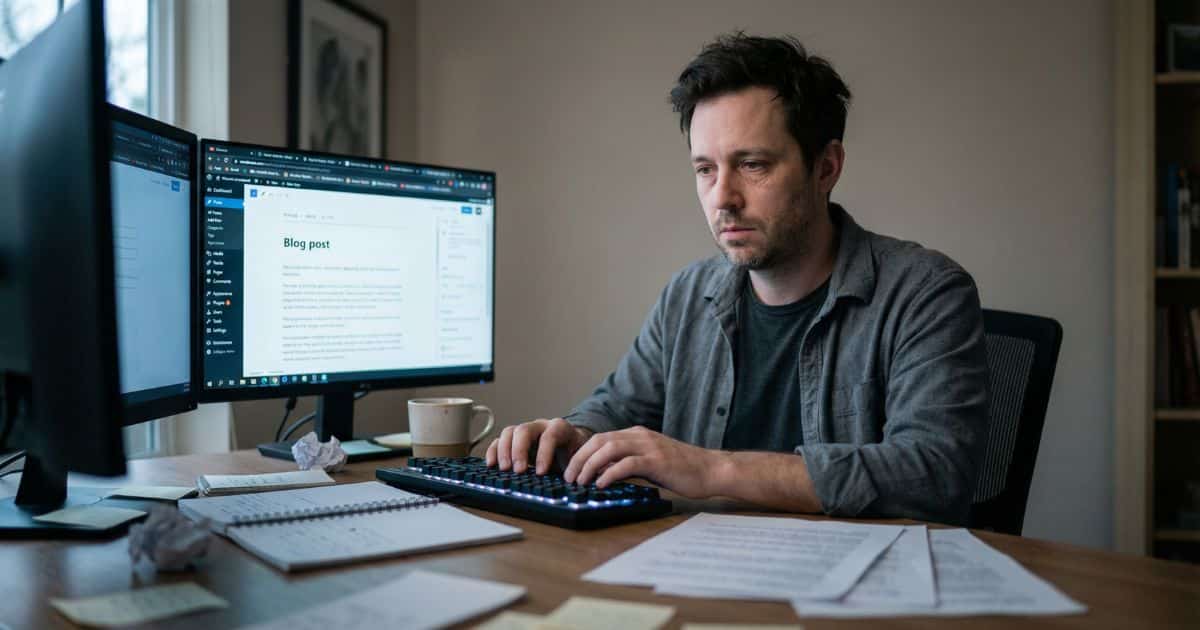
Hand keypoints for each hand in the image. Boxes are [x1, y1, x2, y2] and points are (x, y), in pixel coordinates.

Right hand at [484, 418, 591, 474]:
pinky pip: (499, 440)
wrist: (571, 448)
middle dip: (519, 451)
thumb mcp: (578, 460)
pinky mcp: (513, 440)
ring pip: (509, 432)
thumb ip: (573, 467)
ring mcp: (525, 431)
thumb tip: (569, 483)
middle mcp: (540, 426)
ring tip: (504, 469)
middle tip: (518, 470)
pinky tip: (491, 465)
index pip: (550, 435)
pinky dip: (493, 451)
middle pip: (525, 430)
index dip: (544, 453)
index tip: (541, 473)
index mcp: (560, 428)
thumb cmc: (574, 454)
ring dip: (504, 451)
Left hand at [563, 426, 720, 498]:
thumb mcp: (650, 461)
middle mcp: (640, 436)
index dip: (582, 453)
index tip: (571, 471)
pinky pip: (626, 464)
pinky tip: (601, 484)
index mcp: (636, 434)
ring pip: (609, 449)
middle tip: (568, 477)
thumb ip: (629, 463)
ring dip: (590, 465)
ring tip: (580, 482)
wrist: (711, 470)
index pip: (600, 438)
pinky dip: (610, 473)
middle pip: (599, 441)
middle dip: (579, 459)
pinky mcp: (656, 461)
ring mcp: (649, 447)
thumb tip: (604, 475)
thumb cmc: (682, 469)